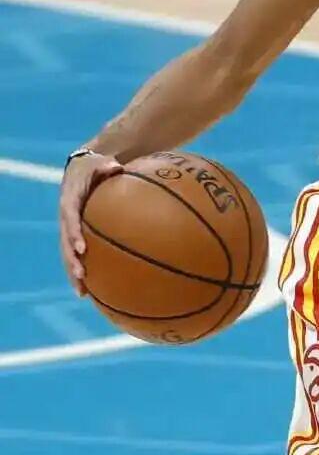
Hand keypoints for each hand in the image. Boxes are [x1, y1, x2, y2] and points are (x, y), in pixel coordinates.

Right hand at [59, 152, 123, 294]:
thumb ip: (107, 166)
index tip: (81, 248)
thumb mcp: (100, 162)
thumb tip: (117, 166)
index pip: (70, 218)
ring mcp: (69, 226)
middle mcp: (66, 216)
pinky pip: (76, 253)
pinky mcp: (75, 234)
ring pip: (67, 252)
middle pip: (65, 241)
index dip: (74, 233)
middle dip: (71, 260)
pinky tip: (90, 291)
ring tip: (81, 292)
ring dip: (73, 272)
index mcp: (70, 199)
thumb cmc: (96, 166)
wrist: (82, 168)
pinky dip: (81, 270)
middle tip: (81, 275)